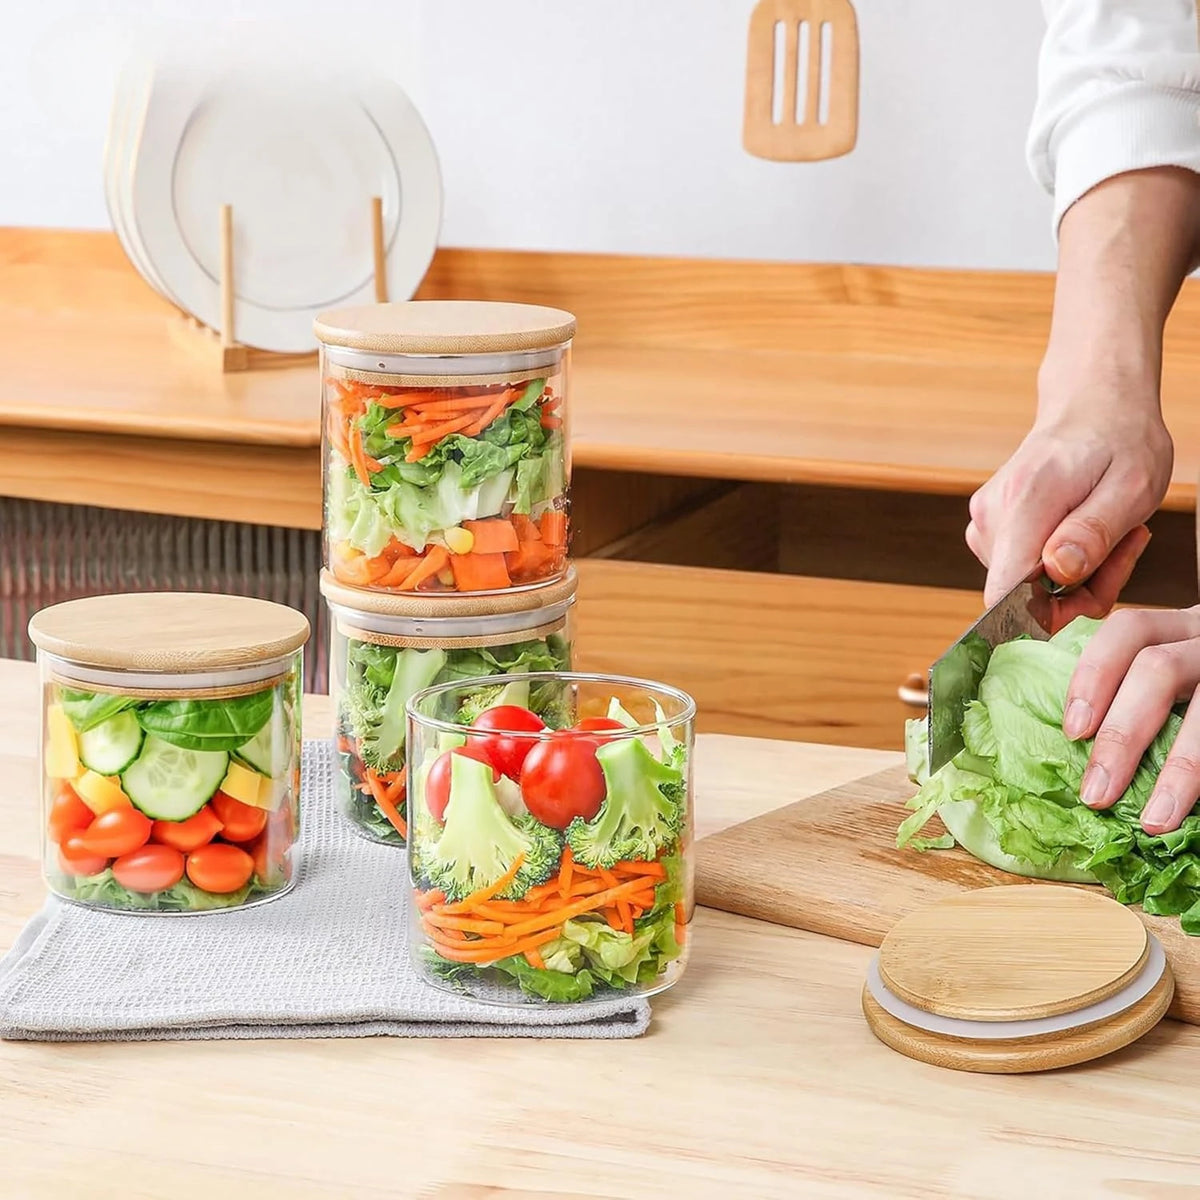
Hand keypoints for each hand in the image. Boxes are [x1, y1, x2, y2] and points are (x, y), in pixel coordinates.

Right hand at [966, 380, 1169, 626]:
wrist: (1093, 406)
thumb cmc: (1120, 441)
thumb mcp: (1132, 486)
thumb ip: (1093, 532)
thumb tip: (1055, 573)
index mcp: (1025, 503)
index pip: (1004, 593)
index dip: (1046, 616)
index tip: (1091, 598)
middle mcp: (991, 515)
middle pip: (1019, 596)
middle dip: (1075, 593)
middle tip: (1123, 551)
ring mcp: (984, 522)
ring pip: (1021, 587)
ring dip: (1071, 580)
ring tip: (1106, 536)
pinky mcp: (987, 527)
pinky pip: (1019, 570)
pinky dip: (1056, 567)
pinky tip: (1081, 535)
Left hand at [1065, 608, 1199, 833]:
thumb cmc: (1193, 692)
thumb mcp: (1169, 675)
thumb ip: (1131, 695)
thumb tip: (1080, 748)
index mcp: (1176, 629)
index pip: (1128, 629)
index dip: (1094, 675)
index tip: (1074, 731)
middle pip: (1158, 669)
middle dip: (1123, 734)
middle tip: (1096, 792)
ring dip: (1181, 769)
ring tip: (1155, 819)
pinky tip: (1193, 811)